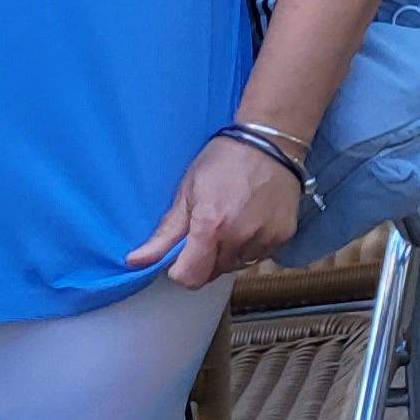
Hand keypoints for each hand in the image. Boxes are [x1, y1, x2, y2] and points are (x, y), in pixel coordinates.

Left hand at [127, 136, 303, 288]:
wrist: (270, 142)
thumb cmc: (223, 161)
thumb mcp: (187, 192)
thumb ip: (165, 233)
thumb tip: (135, 262)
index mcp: (210, 227)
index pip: (191, 278)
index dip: (181, 270)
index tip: (182, 254)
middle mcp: (239, 238)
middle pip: (213, 273)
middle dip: (205, 260)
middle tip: (207, 232)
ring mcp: (265, 238)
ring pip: (237, 265)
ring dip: (229, 254)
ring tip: (232, 224)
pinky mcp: (284, 235)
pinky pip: (260, 255)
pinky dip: (252, 246)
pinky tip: (251, 222)